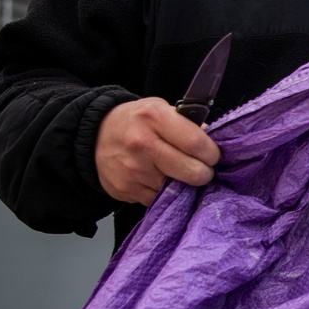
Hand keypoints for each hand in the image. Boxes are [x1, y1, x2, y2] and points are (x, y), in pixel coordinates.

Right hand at [94, 97, 220, 205]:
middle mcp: (142, 144)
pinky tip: (159, 179)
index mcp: (154, 118)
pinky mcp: (127, 190)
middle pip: (192, 172)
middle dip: (204, 173)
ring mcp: (133, 170)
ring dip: (183, 184)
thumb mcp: (160, 110)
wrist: (95, 136)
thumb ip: (188, 125)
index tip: (212, 156)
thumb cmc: (136, 121)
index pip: (197, 144)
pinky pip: (159, 199)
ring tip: (177, 172)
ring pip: (178, 189)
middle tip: (202, 169)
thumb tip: (214, 144)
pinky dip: (164, 193)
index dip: (212, 154)